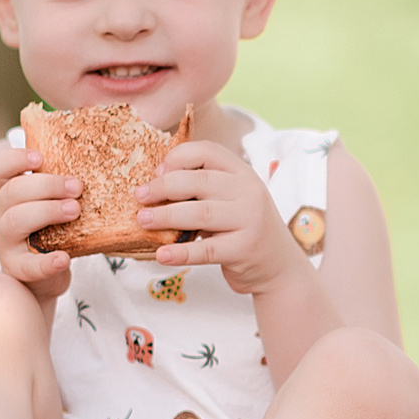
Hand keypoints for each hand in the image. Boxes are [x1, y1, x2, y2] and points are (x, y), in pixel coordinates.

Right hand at [0, 142, 77, 301]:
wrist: (47, 272)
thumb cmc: (53, 228)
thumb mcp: (52, 201)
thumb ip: (62, 184)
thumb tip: (100, 162)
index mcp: (9, 192)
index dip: (14, 159)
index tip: (40, 157)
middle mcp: (2, 213)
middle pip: (12, 191)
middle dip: (46, 185)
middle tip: (77, 187)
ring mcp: (6, 241)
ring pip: (15, 220)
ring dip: (47, 211)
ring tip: (75, 210)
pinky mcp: (17, 268)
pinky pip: (28, 265)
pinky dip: (47, 261)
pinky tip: (64, 258)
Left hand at [136, 141, 308, 295]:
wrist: (278, 267)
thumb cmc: (243, 230)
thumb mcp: (231, 200)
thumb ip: (204, 188)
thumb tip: (154, 183)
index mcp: (242, 173)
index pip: (207, 151)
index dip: (177, 158)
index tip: (156, 173)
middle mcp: (249, 192)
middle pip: (199, 180)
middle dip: (163, 187)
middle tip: (140, 196)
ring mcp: (250, 220)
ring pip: (200, 213)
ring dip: (166, 216)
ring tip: (143, 220)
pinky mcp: (245, 249)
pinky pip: (206, 250)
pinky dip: (181, 253)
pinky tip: (162, 255)